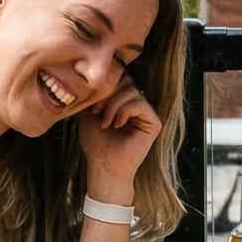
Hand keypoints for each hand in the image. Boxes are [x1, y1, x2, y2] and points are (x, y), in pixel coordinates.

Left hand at [78, 78, 160, 194]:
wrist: (103, 167)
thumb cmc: (96, 144)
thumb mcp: (88, 113)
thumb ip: (92, 94)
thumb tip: (88, 75)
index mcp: (125, 101)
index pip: (120, 79)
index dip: (105, 85)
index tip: (91, 103)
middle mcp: (138, 105)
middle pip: (126, 81)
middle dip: (108, 93)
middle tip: (96, 111)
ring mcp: (147, 114)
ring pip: (132, 91)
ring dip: (113, 105)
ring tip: (105, 121)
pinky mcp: (154, 122)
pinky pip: (139, 103)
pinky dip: (123, 111)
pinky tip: (116, 124)